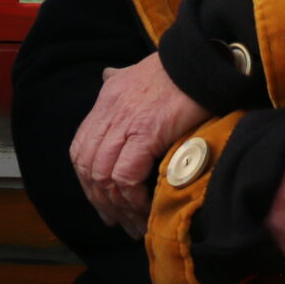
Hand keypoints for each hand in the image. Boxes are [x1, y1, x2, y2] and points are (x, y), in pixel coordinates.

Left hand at [72, 56, 210, 237]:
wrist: (204, 59)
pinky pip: (126, 174)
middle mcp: (109, 111)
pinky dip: (131, 196)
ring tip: (134, 223)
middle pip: (88, 166)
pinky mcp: (146, 132)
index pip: (81, 148)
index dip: (87, 179)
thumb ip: (120, 78)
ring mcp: (125, 121)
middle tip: (117, 221)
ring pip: (104, 175)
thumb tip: (106, 75)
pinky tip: (144, 207)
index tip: (102, 201)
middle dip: (100, 200)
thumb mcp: (138, 70)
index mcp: (106, 99)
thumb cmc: (180, 69)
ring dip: (117, 205)